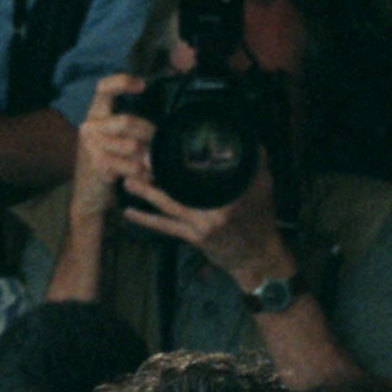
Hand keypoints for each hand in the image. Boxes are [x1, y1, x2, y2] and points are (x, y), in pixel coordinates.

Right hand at [69, 72, 152, 222]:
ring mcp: (91, 146)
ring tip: (149, 166)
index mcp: (95, 115)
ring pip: (132, 145)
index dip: (122, 82)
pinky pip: (131, 165)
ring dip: (146, 158)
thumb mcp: (117, 140)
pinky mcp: (98, 165)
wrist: (89, 197)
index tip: (142, 86)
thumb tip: (160, 120)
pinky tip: (144, 178)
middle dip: (147, 136)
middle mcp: (89, 127)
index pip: (104, 88)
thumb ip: (132, 127)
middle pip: (127, 121)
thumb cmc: (109, 166)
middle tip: (153, 151)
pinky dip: (143, 174)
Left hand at [121, 150, 292, 291]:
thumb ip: (255, 160)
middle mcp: (214, 211)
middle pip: (179, 187)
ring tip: (127, 181)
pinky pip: (166, 227)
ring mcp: (202, 226)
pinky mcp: (193, 238)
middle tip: (138, 159)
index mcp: (231, 195)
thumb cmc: (261, 219)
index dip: (183, 159)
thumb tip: (243, 134)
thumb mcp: (264, 185)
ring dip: (147, 193)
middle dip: (157, 173)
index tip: (166, 145)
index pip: (203, 173)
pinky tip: (130, 213)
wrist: (257, 257)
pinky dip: (147, 219)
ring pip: (169, 205)